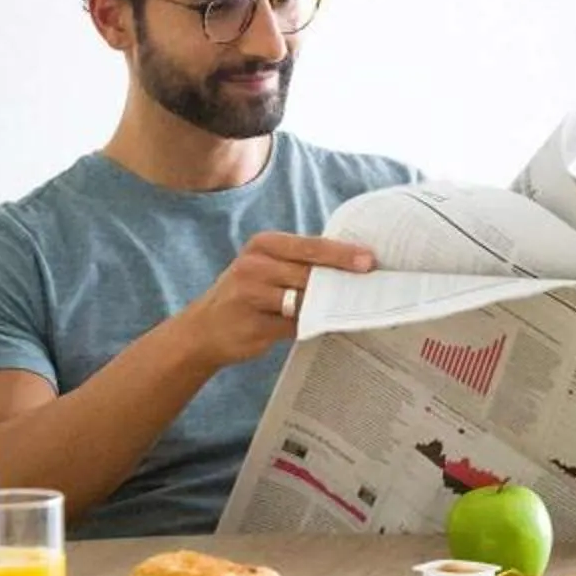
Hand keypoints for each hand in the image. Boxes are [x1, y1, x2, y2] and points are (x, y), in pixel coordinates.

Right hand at [171, 232, 374, 370]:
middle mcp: (255, 265)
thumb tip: (349, 269)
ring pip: (303, 300)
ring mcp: (251, 296)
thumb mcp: (265, 268)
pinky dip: (311, 326)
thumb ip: (299, 265)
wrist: (202, 330)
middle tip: (372, 285)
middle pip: (310, 273)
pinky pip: (293, 326)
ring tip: (353, 308)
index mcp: (263, 245)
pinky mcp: (253, 324)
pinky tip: (325, 327)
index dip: (342, 253)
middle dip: (342, 280)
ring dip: (328, 306)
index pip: (310, 246)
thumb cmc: (245, 295)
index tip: (370, 260)